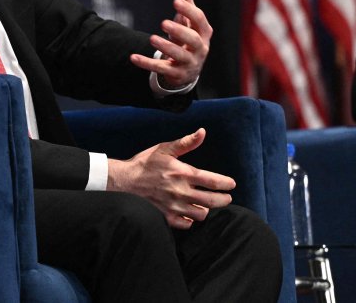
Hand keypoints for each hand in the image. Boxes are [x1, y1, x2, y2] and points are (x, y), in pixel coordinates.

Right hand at [106, 128, 235, 229]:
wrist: (124, 180)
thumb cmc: (145, 163)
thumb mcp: (165, 148)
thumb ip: (186, 142)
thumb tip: (202, 132)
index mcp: (183, 173)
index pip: (213, 181)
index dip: (226, 183)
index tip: (231, 184)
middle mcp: (181, 192)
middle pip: (212, 201)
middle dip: (224, 200)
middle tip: (227, 197)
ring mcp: (174, 206)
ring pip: (201, 214)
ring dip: (206, 209)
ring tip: (206, 204)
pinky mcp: (167, 217)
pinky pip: (186, 224)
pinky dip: (191, 220)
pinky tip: (189, 213)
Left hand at [129, 0, 213, 89]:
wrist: (188, 67)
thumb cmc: (188, 34)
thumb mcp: (187, 14)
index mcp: (204, 31)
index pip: (200, 20)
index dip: (189, 11)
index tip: (176, 2)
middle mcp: (200, 48)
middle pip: (193, 40)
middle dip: (179, 31)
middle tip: (164, 22)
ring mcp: (189, 63)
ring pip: (179, 56)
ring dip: (166, 47)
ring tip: (152, 38)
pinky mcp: (176, 74)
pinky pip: (161, 69)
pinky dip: (147, 64)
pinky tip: (133, 57)